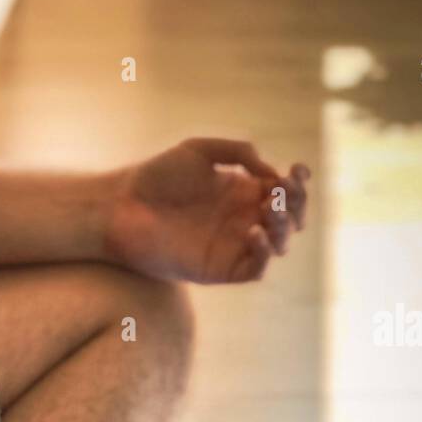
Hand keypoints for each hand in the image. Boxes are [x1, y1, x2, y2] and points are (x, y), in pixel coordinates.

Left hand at [104, 138, 309, 283]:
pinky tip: (254, 232)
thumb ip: (240, 153)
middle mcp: (240, 219)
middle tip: (282, 191)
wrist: (122, 206)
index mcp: (241, 191)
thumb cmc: (155, 176)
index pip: (284, 191)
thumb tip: (273, 174)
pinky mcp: (218, 270)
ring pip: (279, 244)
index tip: (297, 170)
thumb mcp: (200, 151)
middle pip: (289, 218)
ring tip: (268, 209)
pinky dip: (264, 253)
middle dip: (296, 204)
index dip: (299, 182)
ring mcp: (231, 246)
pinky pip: (255, 269)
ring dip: (284, 226)